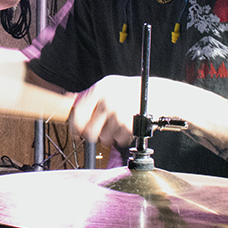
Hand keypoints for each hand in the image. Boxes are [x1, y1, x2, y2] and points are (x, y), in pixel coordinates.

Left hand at [69, 75, 186, 146]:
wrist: (158, 94)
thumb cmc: (131, 90)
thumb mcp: (109, 86)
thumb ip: (89, 95)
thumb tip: (69, 101)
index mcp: (100, 88)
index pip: (78, 112)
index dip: (75, 126)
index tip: (76, 133)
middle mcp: (108, 100)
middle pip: (89, 130)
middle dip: (93, 135)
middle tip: (98, 133)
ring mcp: (119, 113)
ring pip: (104, 138)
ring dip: (109, 137)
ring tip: (117, 125)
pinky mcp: (130, 125)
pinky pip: (118, 141)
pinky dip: (121, 138)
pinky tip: (126, 127)